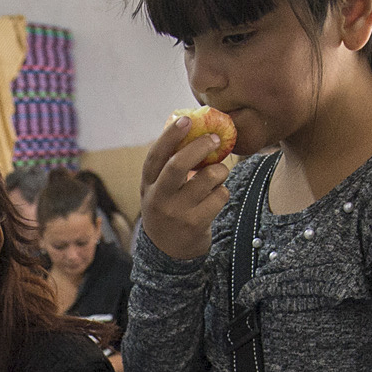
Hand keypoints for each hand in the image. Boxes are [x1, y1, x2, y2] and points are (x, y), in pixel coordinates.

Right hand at [137, 116, 233, 261]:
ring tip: (217, 175)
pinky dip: (223, 192)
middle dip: (200, 146)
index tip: (186, 120)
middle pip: (179, 164)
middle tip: (215, 139)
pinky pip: (220, 196)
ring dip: (219, 171)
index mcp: (148, 184)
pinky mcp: (195, 224)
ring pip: (208, 178)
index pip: (156, 155)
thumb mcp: (159, 188)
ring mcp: (177, 213)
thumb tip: (191, 127)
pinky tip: (215, 198)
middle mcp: (159, 198)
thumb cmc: (168, 208)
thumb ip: (169, 164)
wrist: (168, 251)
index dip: (170, 135)